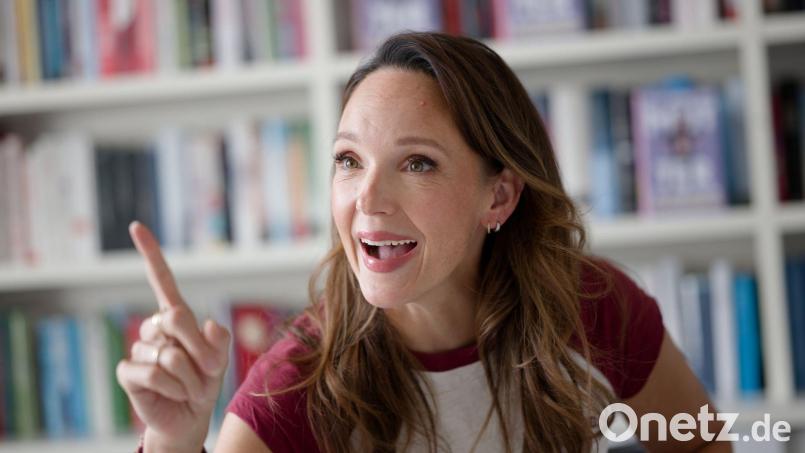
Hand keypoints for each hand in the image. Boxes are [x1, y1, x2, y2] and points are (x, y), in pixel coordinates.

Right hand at [116, 221, 230, 452]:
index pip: (161, 280)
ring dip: (188, 376)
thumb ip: (219, 340)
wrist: (190, 416)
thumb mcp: (221, 359)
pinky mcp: (128, 371)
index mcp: (175, 316)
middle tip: (203, 370)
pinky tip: (171, 393)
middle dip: (198, 349)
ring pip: (168, 354)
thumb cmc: (205, 381)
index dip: (150, 254)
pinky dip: (171, 387)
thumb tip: (207, 323)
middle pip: (175, 318)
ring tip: (187, 386)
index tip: (136, 226)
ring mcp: (139, 348)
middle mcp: (154, 328)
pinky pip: (153, 373)